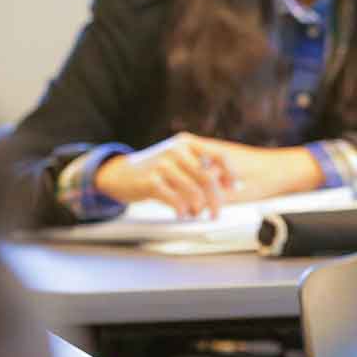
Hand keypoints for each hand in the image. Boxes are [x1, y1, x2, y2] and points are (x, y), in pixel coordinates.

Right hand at [93, 132, 236, 217]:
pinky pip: (175, 199)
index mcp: (187, 143)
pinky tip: (182, 213)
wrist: (122, 174)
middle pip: (208, 177)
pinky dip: (182, 210)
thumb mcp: (179, 160)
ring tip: (196, 213)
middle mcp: (176, 150)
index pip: (219, 156)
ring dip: (198, 207)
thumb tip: (229, 186)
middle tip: (216, 212)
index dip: (230, 174)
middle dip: (216, 199)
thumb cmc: (156, 169)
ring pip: (193, 191)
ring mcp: (163, 164)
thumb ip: (201, 168)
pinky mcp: (151, 180)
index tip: (234, 189)